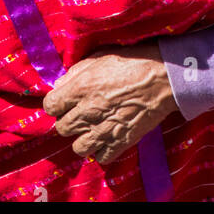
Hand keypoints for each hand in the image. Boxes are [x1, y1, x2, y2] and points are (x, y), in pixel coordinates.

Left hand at [42, 43, 177, 166]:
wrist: (163, 77)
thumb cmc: (132, 61)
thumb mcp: (100, 56)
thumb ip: (76, 71)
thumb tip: (60, 84)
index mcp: (81, 88)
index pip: (50, 105)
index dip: (57, 103)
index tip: (65, 100)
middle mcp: (88, 111)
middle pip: (62, 128)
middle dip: (69, 120)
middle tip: (81, 113)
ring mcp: (104, 130)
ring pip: (78, 147)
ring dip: (83, 138)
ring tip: (93, 128)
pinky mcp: (120, 142)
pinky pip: (100, 157)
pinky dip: (102, 150)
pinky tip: (107, 138)